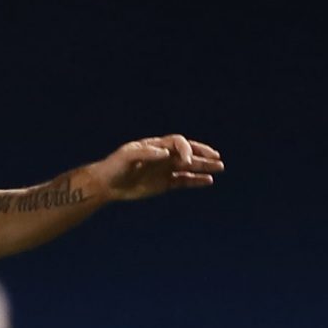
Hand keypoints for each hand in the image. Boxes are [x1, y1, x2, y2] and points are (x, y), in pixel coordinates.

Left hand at [95, 134, 223, 200]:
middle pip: (188, 152)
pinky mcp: (164, 183)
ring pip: (189, 167)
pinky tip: (208, 181)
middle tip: (217, 157)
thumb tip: (165, 153)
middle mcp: (163, 156)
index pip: (177, 143)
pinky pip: (183, 181)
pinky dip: (196, 181)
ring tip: (220, 167)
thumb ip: (146, 153)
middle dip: (202, 153)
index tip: (187, 162)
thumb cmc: (114, 166)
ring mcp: (165, 169)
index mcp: (156, 145)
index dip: (185, 149)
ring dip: (204, 166)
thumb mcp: (126, 157)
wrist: (107, 184)